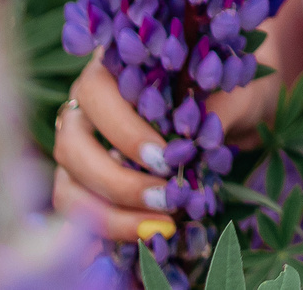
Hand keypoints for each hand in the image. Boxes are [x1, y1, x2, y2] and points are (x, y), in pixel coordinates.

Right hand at [49, 56, 281, 241]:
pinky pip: (77, 211)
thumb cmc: (228, 91)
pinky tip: (145, 235)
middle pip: (72, 144)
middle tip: (164, 200)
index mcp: (114, 67)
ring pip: (68, 184)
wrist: (233, 111)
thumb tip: (198, 137)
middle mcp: (85, 105)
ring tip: (160, 226)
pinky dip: (106, 229)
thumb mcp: (233, 90)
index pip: (97, 93)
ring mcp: (79, 146)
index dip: (123, 130)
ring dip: (108, 213)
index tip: (164, 159)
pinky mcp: (83, 183)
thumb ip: (219, 106)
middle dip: (115, 180)